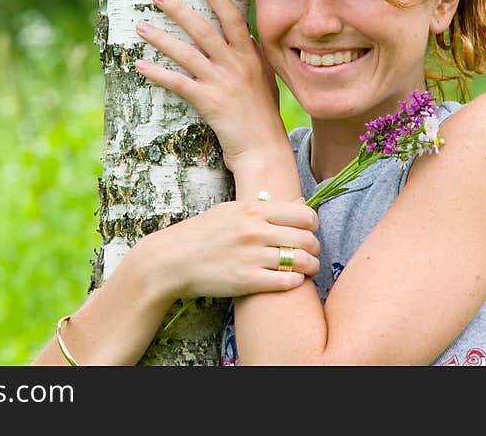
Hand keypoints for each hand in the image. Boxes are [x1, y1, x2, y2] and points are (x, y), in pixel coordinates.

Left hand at [134, 0, 286, 170]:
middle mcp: (236, 65)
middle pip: (204, 30)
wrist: (264, 149)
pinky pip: (178, 83)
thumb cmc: (263, 118)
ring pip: (186, 53)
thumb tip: (245, 37)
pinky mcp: (209, 102)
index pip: (232, 18)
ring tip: (140, 26)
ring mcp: (222, 83)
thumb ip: (254, 58)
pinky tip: (139, 66)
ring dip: (161, 38)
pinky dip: (158, 74)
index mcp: (250, 56)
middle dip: (179, 10)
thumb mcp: (265, 80)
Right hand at [143, 198, 320, 299]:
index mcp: (252, 210)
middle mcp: (255, 231)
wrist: (171, 261)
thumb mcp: (228, 211)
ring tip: (307, 269)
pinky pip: (286, 282)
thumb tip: (294, 202)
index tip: (309, 231)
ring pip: (301, 261)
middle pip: (306, 239)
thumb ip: (260, 208)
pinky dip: (295, 283)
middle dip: (314, 248)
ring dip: (310, 267)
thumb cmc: (200, 234)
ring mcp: (251, 256)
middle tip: (310, 253)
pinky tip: (291, 282)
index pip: (303, 214)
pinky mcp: (247, 281)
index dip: (313, 225)